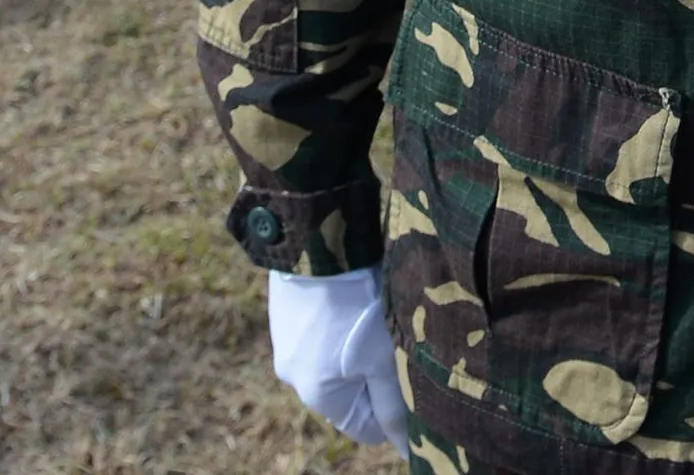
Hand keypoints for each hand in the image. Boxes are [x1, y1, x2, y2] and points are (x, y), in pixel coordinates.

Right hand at [267, 267, 404, 447]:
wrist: (316, 242)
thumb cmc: (357, 304)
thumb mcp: (383, 359)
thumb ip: (393, 408)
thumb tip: (406, 451)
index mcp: (317, 395)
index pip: (364, 428)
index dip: (392, 407)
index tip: (408, 374)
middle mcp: (294, 376)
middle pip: (349, 394)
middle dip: (375, 375)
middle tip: (395, 339)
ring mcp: (285, 344)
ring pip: (336, 362)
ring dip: (358, 348)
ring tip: (374, 314)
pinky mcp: (284, 315)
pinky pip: (321, 335)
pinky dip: (340, 324)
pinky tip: (355, 299)